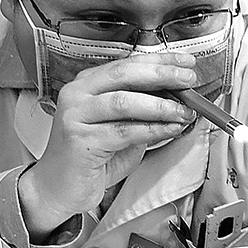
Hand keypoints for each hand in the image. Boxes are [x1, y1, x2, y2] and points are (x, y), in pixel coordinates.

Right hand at [18, 52, 198, 237]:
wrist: (60, 187)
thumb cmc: (92, 158)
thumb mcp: (123, 129)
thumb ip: (144, 114)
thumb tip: (178, 102)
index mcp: (89, 84)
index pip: (127, 64)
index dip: (159, 60)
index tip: (185, 63)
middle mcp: (78, 94)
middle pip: (124, 74)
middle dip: (161, 75)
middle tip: (187, 81)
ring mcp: (76, 115)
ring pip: (123, 101)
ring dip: (159, 105)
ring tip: (182, 111)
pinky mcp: (80, 139)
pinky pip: (123, 131)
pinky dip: (152, 129)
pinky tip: (170, 129)